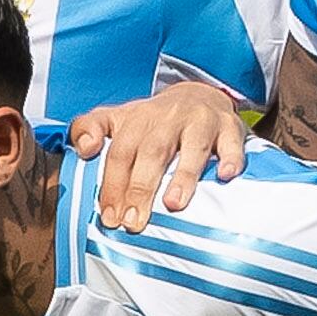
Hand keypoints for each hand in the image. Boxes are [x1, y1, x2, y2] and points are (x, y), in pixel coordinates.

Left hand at [63, 81, 251, 223]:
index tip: (110, 216)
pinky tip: (224, 175)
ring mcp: (200, 121)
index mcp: (137, 119)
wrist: (198, 94)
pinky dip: (230, 158)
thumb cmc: (152, 120)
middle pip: (152, 152)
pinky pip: (232, 143)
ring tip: (174, 205)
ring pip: (192, 147)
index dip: (112, 184)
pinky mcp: (229, 126)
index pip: (120, 152)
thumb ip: (88, 128)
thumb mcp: (116, 118)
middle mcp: (168, 117)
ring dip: (183, 176)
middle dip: (140, 188)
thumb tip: (84, 148)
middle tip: (134, 221)